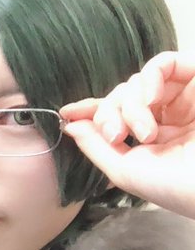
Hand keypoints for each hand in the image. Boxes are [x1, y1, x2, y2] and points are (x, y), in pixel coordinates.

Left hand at [61, 51, 194, 219]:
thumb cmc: (175, 186)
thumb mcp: (125, 171)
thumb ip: (96, 147)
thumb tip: (70, 125)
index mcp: (153, 137)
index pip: (116, 114)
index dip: (91, 110)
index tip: (67, 113)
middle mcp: (168, 115)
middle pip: (121, 97)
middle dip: (109, 115)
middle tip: (116, 136)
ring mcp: (184, 98)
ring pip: (138, 82)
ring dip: (129, 104)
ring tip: (142, 131)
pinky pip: (165, 63)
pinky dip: (149, 77)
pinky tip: (150, 100)